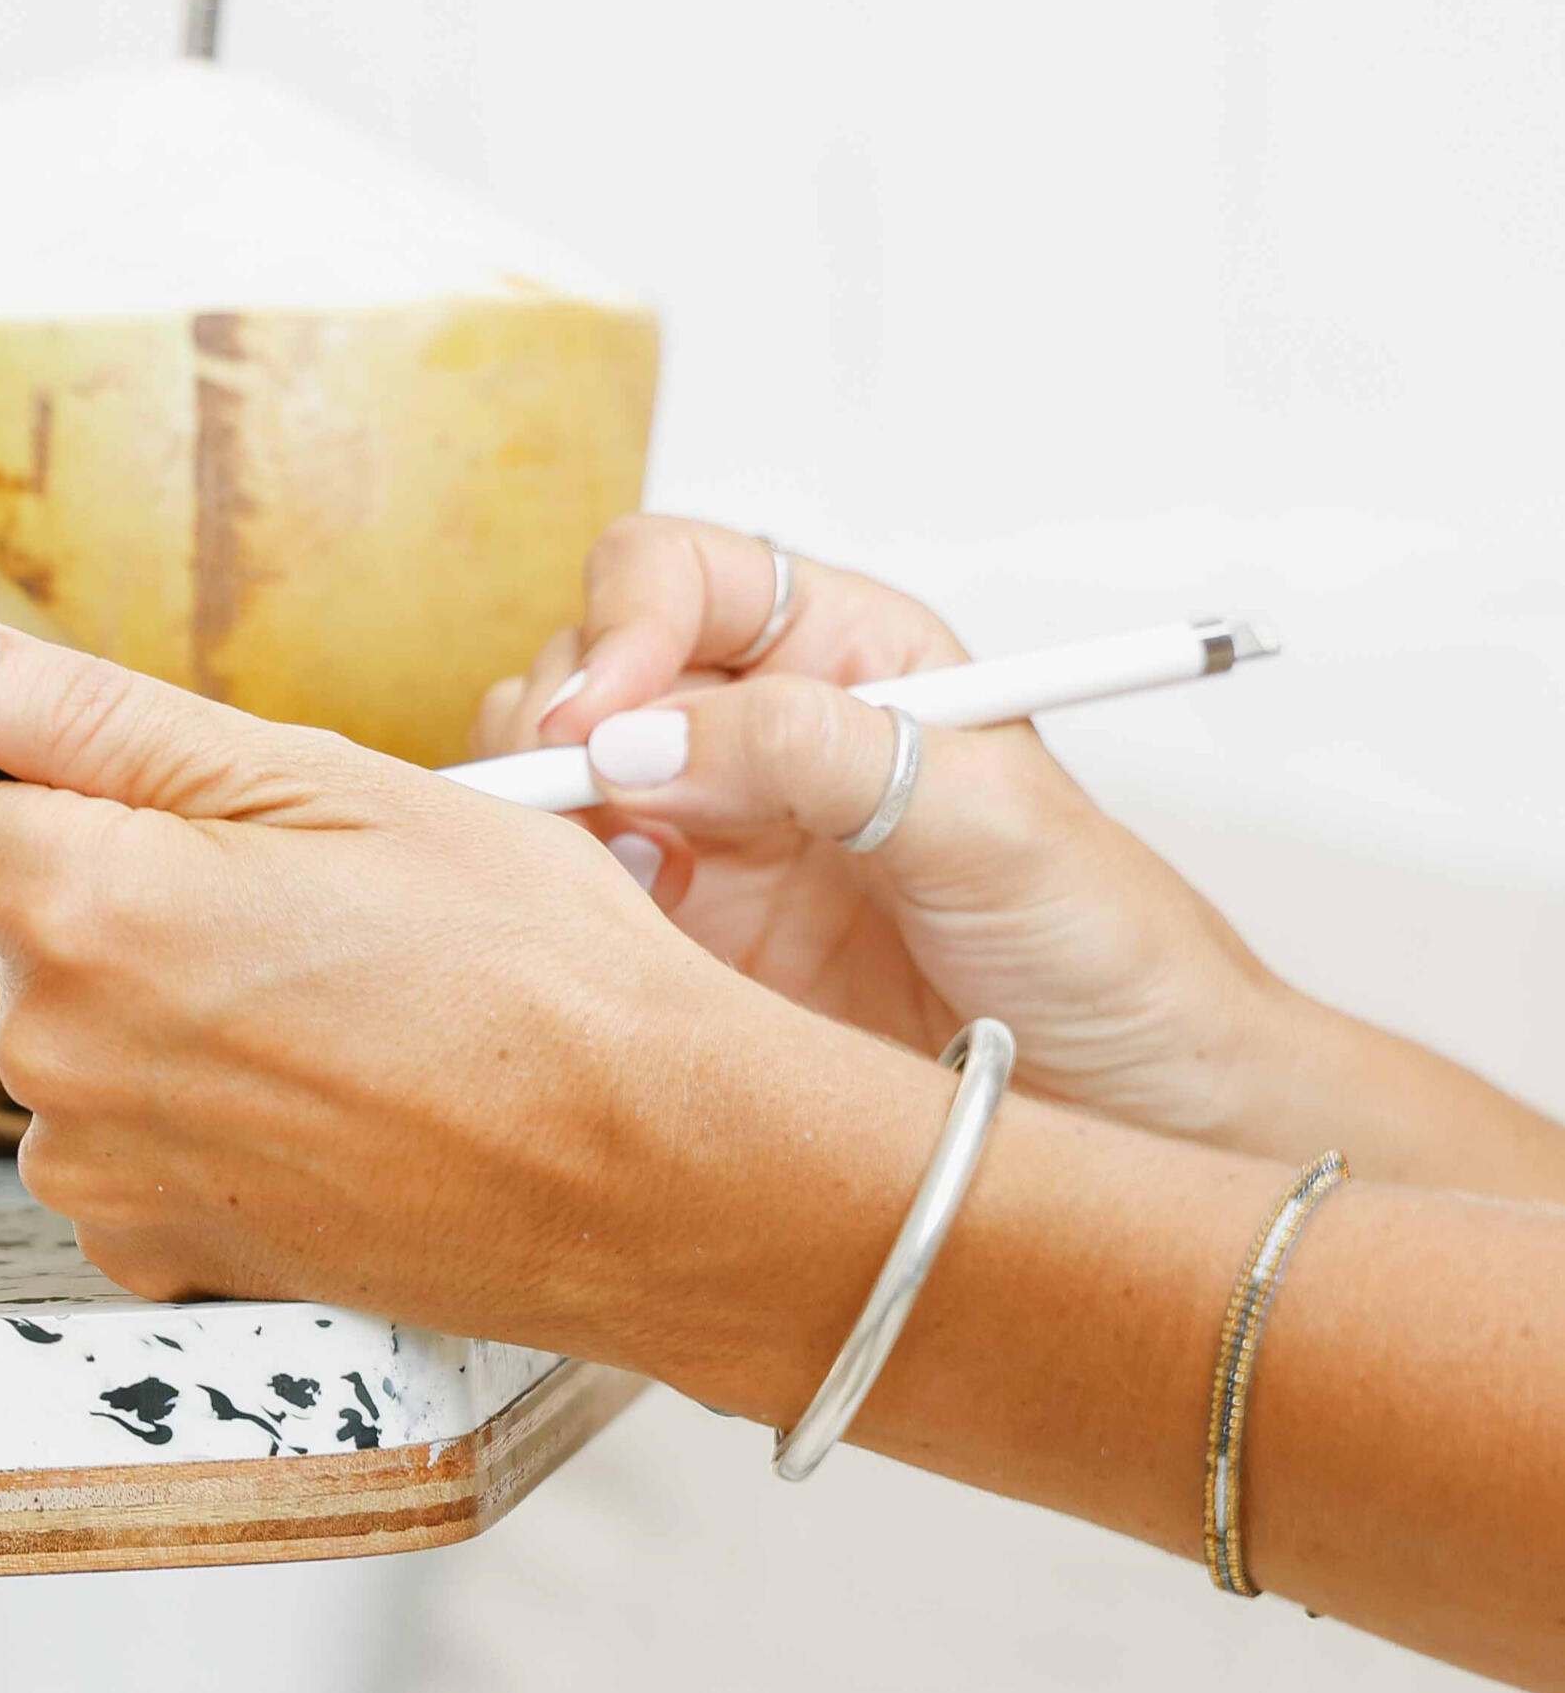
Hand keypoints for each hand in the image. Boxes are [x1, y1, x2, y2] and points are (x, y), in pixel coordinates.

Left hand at [0, 602, 789, 1352]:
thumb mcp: (318, 778)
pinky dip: (195, 1103)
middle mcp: (50, 1049)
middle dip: (111, 871)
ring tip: (333, 997)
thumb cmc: (528, 964)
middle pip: (9, 909)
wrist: (652, 1171)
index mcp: (79, 900)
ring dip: (159, 994)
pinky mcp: (153, 1247)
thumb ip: (83, 713)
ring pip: (73, 1024)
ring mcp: (96, 1165)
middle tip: (293, 881)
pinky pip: (124, 1135)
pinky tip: (322, 1089)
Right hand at [473, 515, 1290, 1150]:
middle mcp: (766, 734)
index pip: (682, 575)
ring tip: (623, 886)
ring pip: (560, 781)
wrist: (1144, 1117)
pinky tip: (624, 952)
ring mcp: (716, 841)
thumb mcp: (992, 824)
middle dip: (560, 723)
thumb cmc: (1111, 952)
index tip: (597, 715)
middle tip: (574, 812)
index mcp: (851, 655)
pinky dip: (558, 909)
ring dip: (548, 818)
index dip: (622, 622)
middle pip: (591, 667)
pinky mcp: (690, 950)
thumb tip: (642, 732)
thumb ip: (822, 754)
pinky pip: (575, 900)